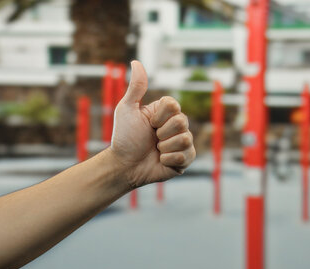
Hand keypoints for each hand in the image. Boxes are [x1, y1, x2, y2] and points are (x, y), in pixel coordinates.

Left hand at [109, 61, 195, 187]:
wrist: (124, 166)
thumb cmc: (124, 138)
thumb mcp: (127, 109)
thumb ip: (136, 87)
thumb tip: (136, 61)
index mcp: (165, 112)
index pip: (174, 104)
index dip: (159, 116)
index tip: (148, 123)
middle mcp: (177, 125)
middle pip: (181, 121)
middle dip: (161, 133)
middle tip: (152, 139)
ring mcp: (182, 143)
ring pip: (185, 139)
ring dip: (164, 147)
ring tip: (156, 151)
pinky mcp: (185, 159)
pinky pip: (186, 155)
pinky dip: (169, 160)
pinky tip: (161, 161)